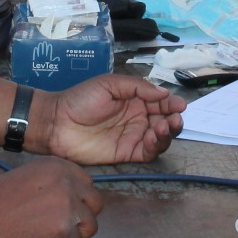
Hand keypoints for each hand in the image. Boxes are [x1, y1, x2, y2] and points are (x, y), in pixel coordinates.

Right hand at [0, 156, 102, 237]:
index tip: (63, 207)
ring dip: (73, 235)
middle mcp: (68, 184)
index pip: (88, 184)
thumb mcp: (28, 176)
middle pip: (96, 205)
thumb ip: (55, 182)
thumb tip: (75, 197)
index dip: (78, 199)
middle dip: (82, 217)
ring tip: (49, 237)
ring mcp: (67, 210)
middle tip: (60, 225)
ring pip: (89, 228)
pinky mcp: (63, 235)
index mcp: (59, 167)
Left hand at [45, 74, 184, 164]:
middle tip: (175, 118)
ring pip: (160, 137)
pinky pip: (148, 152)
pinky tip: (154, 137)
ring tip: (165, 126)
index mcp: (134, 99)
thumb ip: (137, 87)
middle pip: (164, 120)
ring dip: (168, 132)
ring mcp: (133, 136)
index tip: (180, 104)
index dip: (172, 103)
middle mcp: (137, 117)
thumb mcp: (109, 84)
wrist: (57, 122)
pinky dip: (156, 146)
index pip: (160, 102)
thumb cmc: (80, 99)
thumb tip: (163, 92)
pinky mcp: (126, 153)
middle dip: (173, 119)